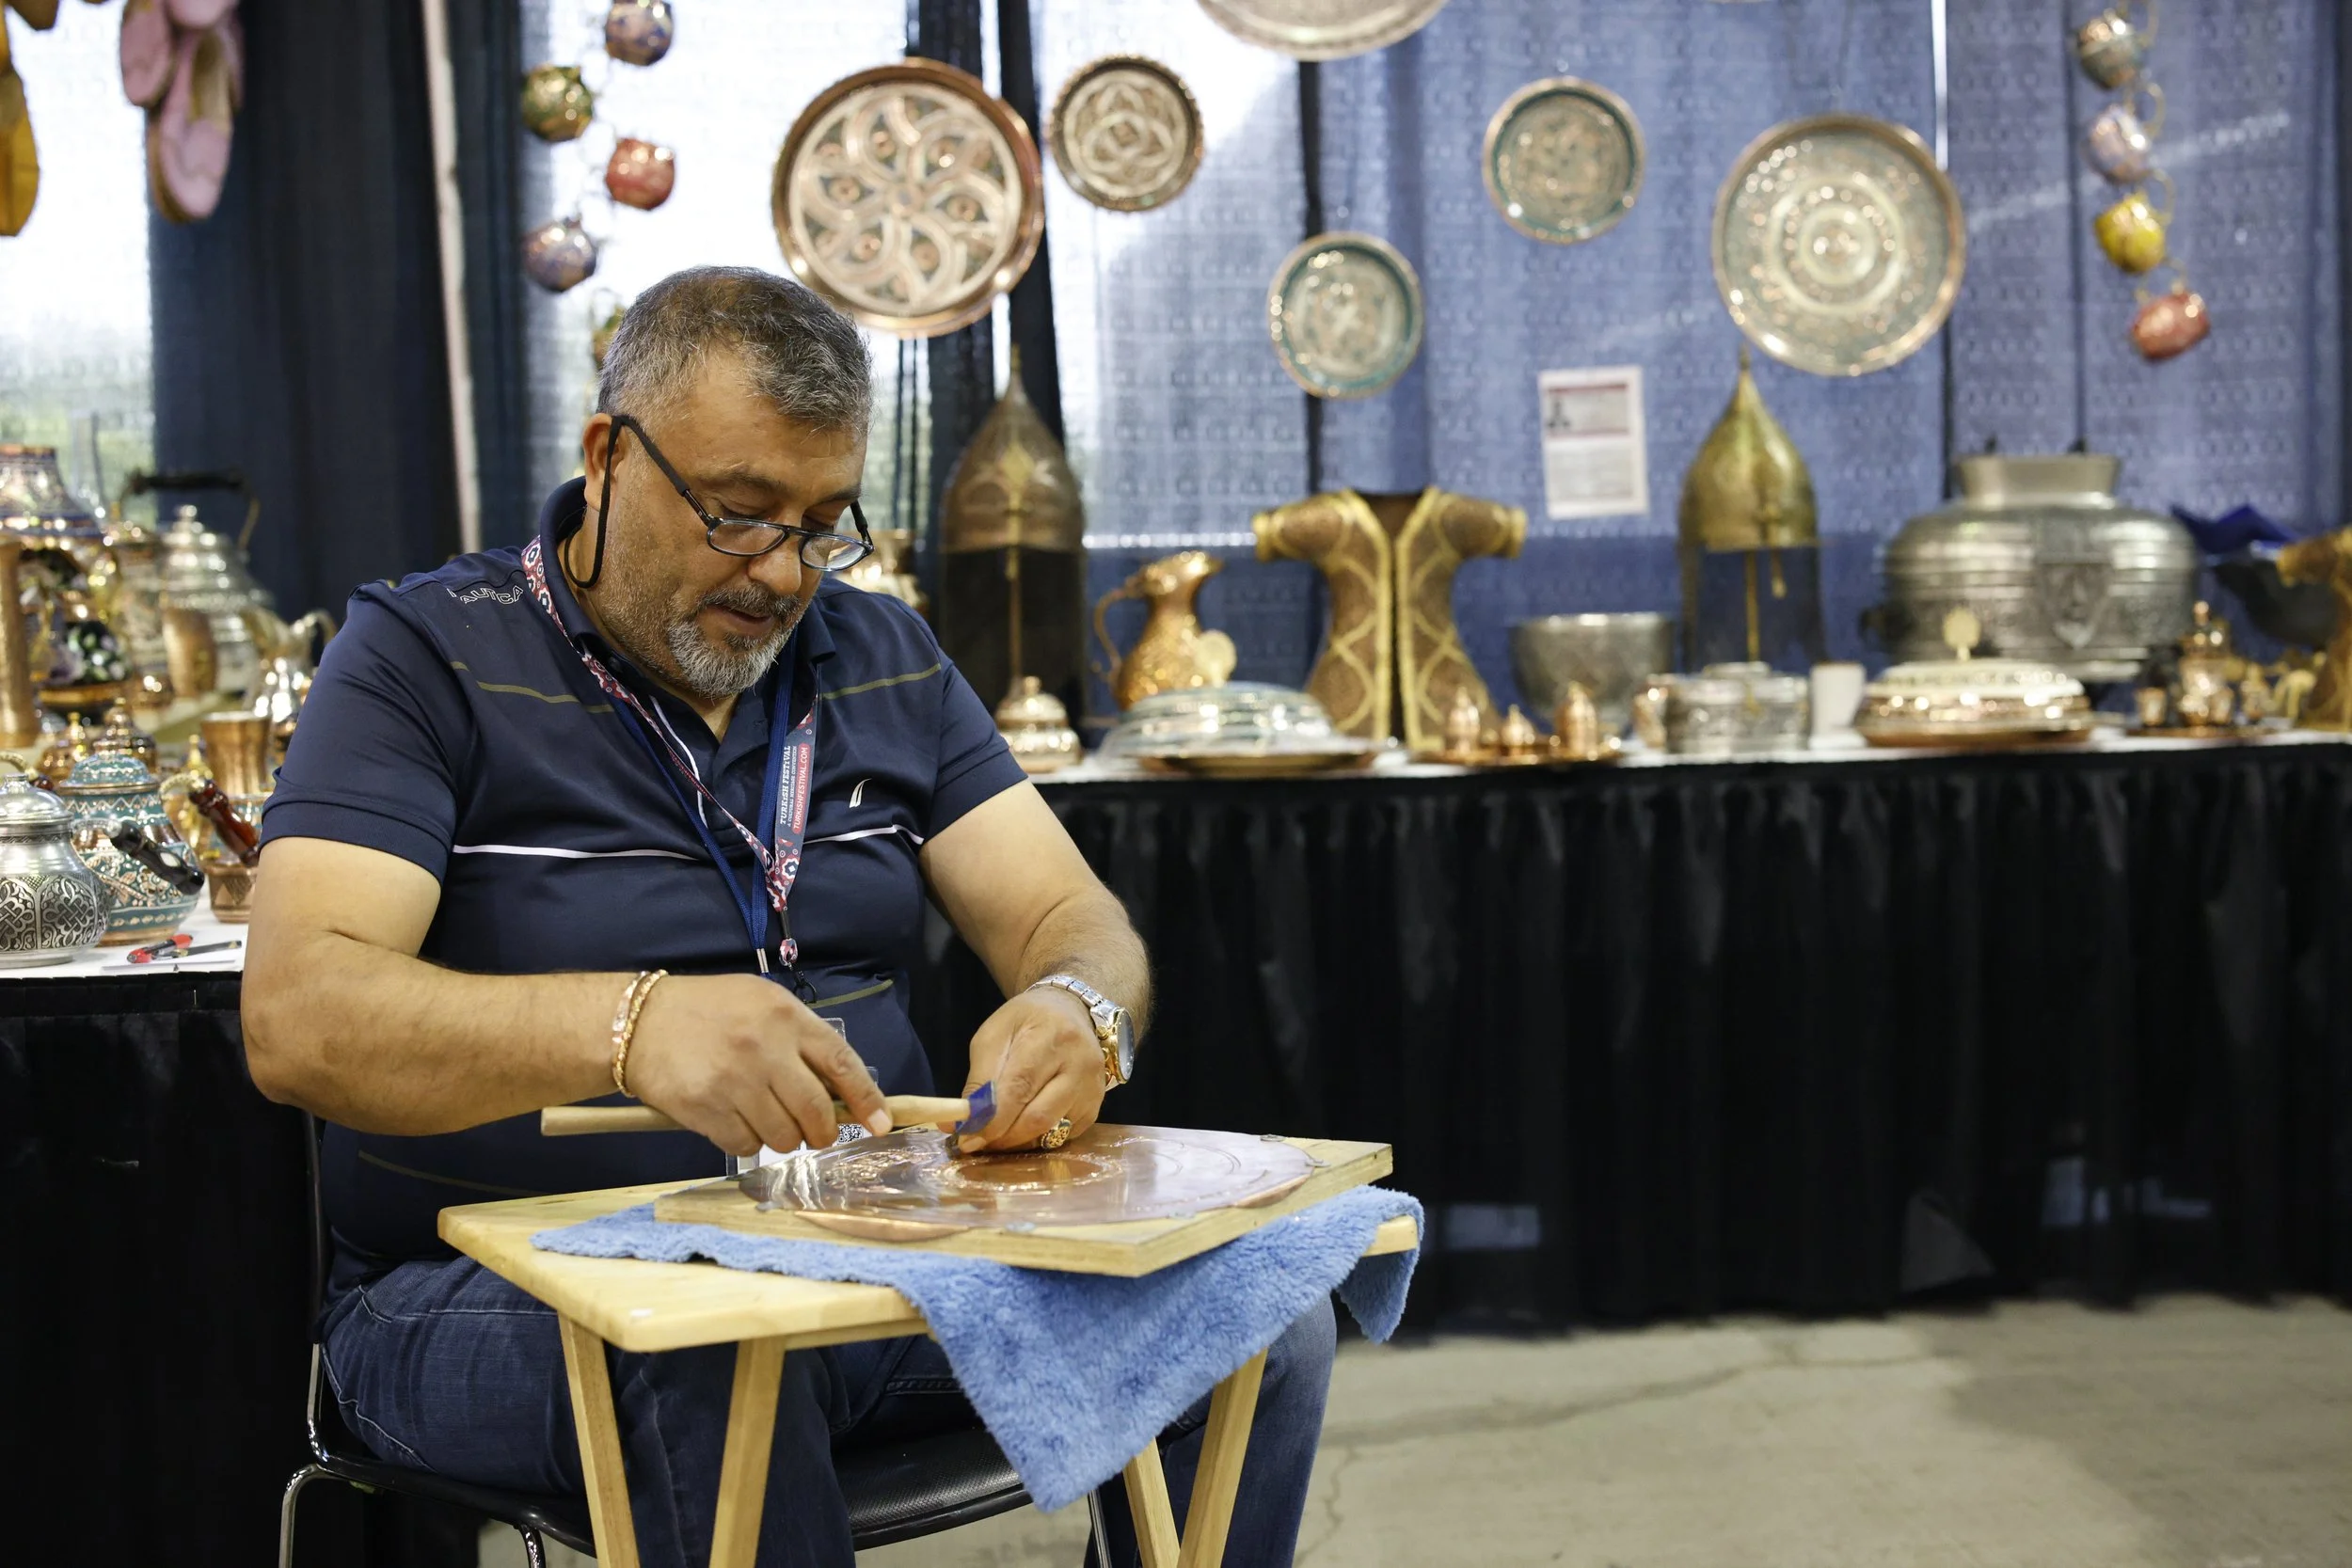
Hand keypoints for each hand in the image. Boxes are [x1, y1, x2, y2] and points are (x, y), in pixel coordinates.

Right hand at [623, 974, 887, 1156]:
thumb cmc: (710, 1010)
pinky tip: (736, 1121)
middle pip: (816, 1112)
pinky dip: (748, 1143)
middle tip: (815, 1133)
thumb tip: (841, 1089)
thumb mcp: (763, 1004)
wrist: (639, 1023)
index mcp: (786, 1018)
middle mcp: (765, 1050)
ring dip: (784, 1139)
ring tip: (769, 1121)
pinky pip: (746, 1146)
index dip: (867, 1099)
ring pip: (784, 1137)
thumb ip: (802, 1039)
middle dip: (823, 1132)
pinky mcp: (707, 1110)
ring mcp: (735, 1083)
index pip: (842, 1064)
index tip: (882, 1123)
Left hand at [957, 986, 1106, 1152]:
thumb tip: (963, 1122)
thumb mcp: (994, 1036)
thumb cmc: (1027, 1021)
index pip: (1020, 1086)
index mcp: (1051, 1036)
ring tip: (996, 1135)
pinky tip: (1022, 1127)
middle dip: (1003, 1136)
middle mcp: (1080, 1064)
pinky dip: (1037, 1139)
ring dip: (1018, 1141)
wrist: (1070, 1012)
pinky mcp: (1096, 1107)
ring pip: (1052, 1132)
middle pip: (1038, 1117)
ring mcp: (1092, 1088)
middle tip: (977, 1142)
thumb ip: (979, 1079)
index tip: (968, 1138)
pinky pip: (1063, 1136)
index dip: (993, 1119)